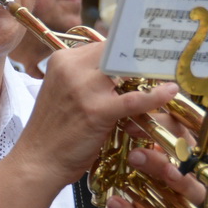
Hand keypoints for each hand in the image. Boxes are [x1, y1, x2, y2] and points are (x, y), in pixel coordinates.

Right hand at [15, 40, 182, 193]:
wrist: (37, 162)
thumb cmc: (53, 132)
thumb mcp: (64, 93)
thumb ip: (86, 77)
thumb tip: (120, 68)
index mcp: (62, 60)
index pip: (105, 46)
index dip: (127, 51)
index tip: (146, 55)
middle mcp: (71, 69)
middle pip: (118, 53)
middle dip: (141, 59)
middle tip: (163, 62)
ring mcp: (83, 89)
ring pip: (128, 72)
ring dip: (149, 76)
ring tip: (168, 76)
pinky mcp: (97, 111)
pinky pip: (134, 99)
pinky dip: (155, 96)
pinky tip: (170, 92)